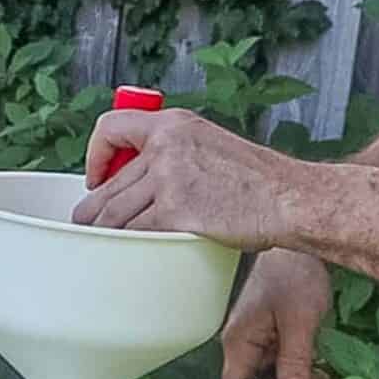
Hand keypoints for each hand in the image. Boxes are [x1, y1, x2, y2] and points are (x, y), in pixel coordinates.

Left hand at [72, 107, 312, 251]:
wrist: (288, 198)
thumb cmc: (259, 182)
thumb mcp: (212, 146)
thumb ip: (177, 155)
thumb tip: (146, 182)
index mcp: (174, 125)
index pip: (112, 128)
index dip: (96, 154)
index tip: (97, 176)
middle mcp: (166, 146)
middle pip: (109, 184)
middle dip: (94, 209)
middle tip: (90, 225)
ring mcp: (168, 178)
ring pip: (114, 213)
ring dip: (104, 233)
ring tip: (102, 244)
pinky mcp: (175, 211)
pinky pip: (135, 233)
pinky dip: (127, 246)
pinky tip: (128, 253)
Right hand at [221, 249, 331, 378]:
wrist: (298, 247)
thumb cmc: (293, 273)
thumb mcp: (299, 318)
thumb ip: (295, 359)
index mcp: (240, 343)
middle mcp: (244, 347)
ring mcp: (258, 344)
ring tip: (320, 374)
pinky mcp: (273, 340)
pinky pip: (282, 368)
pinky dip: (300, 373)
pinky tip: (317, 364)